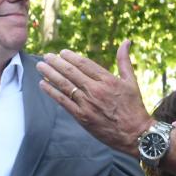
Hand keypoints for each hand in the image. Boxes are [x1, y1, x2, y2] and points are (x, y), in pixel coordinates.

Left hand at [36, 41, 154, 154]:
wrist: (134, 134)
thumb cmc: (134, 107)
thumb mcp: (131, 81)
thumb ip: (124, 60)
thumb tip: (126, 41)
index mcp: (108, 80)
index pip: (85, 64)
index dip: (71, 57)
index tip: (62, 52)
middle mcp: (96, 90)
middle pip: (71, 72)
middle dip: (56, 63)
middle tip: (46, 56)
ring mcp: (87, 104)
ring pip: (65, 85)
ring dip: (50, 74)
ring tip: (40, 66)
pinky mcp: (82, 117)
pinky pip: (63, 102)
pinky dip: (52, 92)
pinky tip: (43, 84)